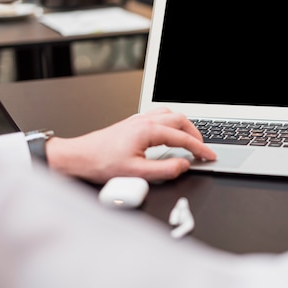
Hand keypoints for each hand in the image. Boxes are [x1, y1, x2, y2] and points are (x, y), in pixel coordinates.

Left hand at [46, 108, 215, 182]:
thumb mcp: (136, 172)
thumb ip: (164, 170)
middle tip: (202, 149)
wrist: (78, 157)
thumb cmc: (101, 163)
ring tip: (189, 140)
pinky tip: (168, 135)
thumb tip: (183, 165)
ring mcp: (138, 120)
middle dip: (195, 134)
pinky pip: (158, 116)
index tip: (209, 156)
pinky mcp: (132, 124)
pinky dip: (170, 124)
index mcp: (148, 130)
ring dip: (183, 126)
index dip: (200, 149)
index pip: (183, 138)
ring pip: (169, 115)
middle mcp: (145, 121)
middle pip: (180, 120)